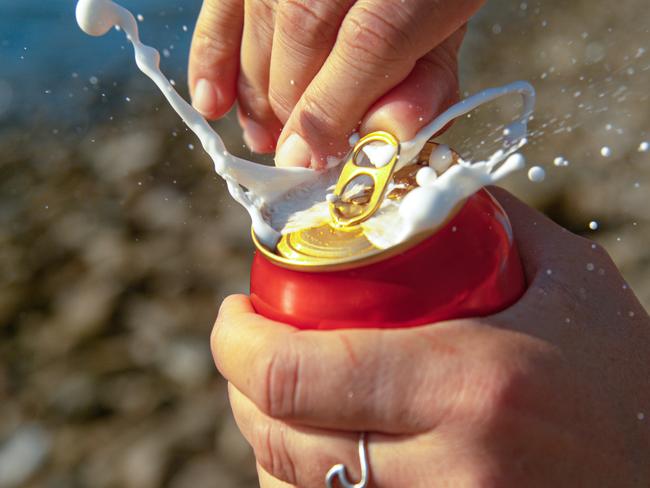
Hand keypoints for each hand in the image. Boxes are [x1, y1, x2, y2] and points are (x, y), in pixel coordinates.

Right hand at [188, 0, 483, 166]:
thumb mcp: (450, 27)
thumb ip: (426, 81)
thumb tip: (382, 136)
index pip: (368, 42)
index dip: (332, 112)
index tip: (310, 162)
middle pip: (303, 33)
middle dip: (292, 109)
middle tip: (291, 155)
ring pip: (263, 24)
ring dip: (258, 94)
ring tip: (264, 135)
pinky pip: (223, 4)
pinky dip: (211, 54)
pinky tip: (211, 101)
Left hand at [212, 187, 649, 486]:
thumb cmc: (620, 379)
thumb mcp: (570, 281)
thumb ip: (488, 219)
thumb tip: (415, 184)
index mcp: (469, 387)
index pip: (296, 375)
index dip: (237, 345)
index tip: (234, 315)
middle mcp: (446, 470)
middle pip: (280, 437)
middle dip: (241, 385)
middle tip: (250, 344)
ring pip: (291, 485)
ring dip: (264, 435)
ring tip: (277, 392)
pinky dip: (298, 478)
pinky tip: (316, 447)